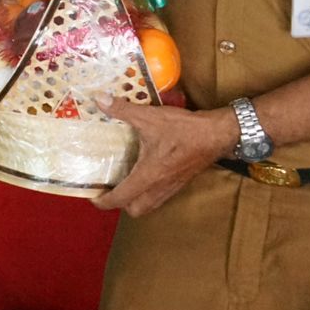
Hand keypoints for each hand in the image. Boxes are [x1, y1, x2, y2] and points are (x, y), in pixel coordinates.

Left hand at [90, 97, 237, 215]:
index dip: (102, 202)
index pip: (120, 199)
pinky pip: (159, 197)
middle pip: (135, 210)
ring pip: (148, 205)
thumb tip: (99, 99)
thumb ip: (122, 110)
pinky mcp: (180, 182)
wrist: (217, 135)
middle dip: (119, 204)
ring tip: (123, 183)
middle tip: (108, 187)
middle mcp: (159, 187)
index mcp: (148, 176)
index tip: (91, 197)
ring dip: (134, 200)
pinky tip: (144, 174)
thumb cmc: (183, 129)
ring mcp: (172, 187)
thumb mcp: (149, 117)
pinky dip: (148, 193)